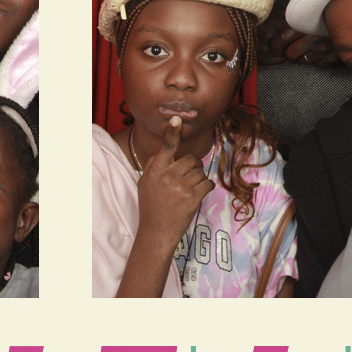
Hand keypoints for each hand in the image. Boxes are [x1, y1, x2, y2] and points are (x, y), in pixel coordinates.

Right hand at [134, 116, 215, 247]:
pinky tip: (198, 193)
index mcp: (155, 170)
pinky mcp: (193, 198)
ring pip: (199, 171)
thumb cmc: (150, 207)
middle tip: (185, 178)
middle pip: (190, 159)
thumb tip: (163, 151)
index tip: (176, 119)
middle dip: (191, 166)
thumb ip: (153, 165)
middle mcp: (168, 176)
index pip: (165, 147)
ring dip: (198, 178)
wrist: (156, 232)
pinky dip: (206, 187)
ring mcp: (181, 187)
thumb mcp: (144, 183)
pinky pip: (207, 183)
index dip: (172, 132)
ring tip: (188, 189)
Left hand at [258, 19, 338, 67]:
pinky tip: (318, 50)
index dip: (275, 44)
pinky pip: (317, 64)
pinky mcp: (333, 59)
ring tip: (307, 46)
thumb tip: (274, 20)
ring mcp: (325, 50)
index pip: (282, 38)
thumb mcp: (310, 10)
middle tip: (290, 46)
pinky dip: (316, 58)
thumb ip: (294, 16)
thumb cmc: (327, 13)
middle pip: (290, 54)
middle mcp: (315, 38)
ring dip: (302, 56)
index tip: (273, 45)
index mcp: (306, 24)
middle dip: (288, 52)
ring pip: (302, 61)